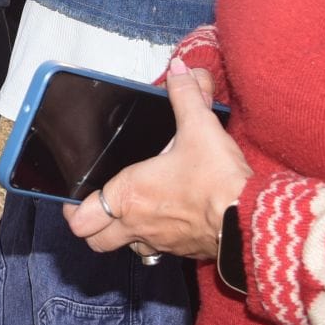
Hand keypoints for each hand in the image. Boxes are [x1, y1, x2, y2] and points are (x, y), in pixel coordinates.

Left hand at [64, 59, 251, 260]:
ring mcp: (160, 243)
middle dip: (93, 226)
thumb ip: (185, 96)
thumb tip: (180, 72)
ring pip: (126, 247)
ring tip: (135, 211)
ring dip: (124, 234)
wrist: (252, 220)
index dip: (72, 210)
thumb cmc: (219, 181)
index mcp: (129, 195)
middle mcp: (137, 224)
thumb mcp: (200, 128)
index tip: (77, 198)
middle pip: (95, 240)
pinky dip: (155, 239)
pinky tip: (169, 218)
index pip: (80, 218)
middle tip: (100, 208)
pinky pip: (157, 251)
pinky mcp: (184, 252)